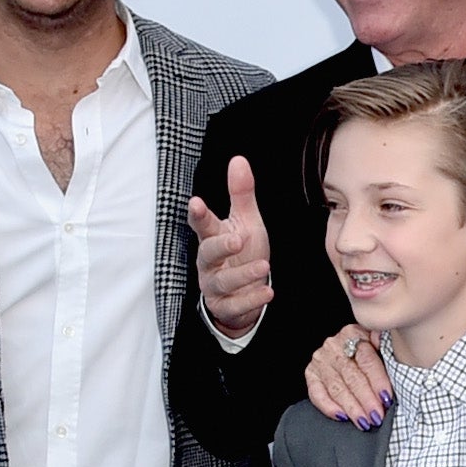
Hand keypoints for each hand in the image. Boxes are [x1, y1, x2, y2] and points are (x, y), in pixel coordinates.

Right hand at [187, 155, 273, 338]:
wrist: (244, 292)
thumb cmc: (243, 252)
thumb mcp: (246, 221)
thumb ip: (241, 194)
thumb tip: (238, 159)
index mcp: (212, 237)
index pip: (202, 225)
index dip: (198, 215)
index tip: (196, 202)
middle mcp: (209, 262)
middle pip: (208, 253)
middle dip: (220, 246)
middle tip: (237, 238)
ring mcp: (214, 286)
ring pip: (223, 281)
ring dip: (244, 274)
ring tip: (264, 266)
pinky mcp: (225, 306)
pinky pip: (236, 305)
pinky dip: (252, 299)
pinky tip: (269, 292)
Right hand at [305, 324, 392, 428]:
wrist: (352, 350)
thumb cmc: (373, 353)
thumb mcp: (383, 344)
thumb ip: (389, 348)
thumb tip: (395, 353)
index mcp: (354, 333)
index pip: (367, 360)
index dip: (378, 381)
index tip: (387, 399)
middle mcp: (334, 345)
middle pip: (351, 376)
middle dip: (366, 399)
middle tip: (377, 416)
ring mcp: (321, 360)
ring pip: (336, 387)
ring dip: (351, 407)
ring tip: (364, 421)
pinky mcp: (311, 374)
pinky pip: (316, 393)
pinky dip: (329, 407)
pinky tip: (342, 417)